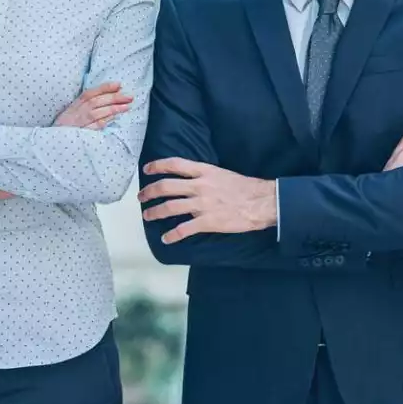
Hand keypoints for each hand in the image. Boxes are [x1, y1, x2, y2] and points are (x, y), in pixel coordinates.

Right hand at [54, 82, 132, 129]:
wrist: (51, 143)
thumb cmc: (65, 128)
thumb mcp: (72, 113)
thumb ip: (86, 105)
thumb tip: (107, 96)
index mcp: (73, 106)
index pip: (89, 93)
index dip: (104, 88)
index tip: (118, 85)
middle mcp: (75, 113)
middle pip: (95, 102)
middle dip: (113, 98)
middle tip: (129, 97)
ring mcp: (77, 124)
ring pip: (96, 113)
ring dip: (112, 109)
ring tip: (127, 107)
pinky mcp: (79, 135)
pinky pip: (93, 127)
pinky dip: (104, 121)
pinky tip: (114, 118)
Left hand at [138, 158, 276, 243]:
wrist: (261, 202)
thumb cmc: (245, 187)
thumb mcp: (222, 174)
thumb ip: (204, 177)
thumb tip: (190, 182)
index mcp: (204, 171)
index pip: (175, 164)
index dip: (158, 165)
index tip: (147, 169)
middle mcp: (200, 186)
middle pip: (166, 186)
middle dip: (149, 192)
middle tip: (141, 197)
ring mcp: (202, 204)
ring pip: (170, 207)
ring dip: (155, 212)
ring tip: (147, 216)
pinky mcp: (208, 222)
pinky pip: (184, 229)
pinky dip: (172, 235)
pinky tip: (166, 239)